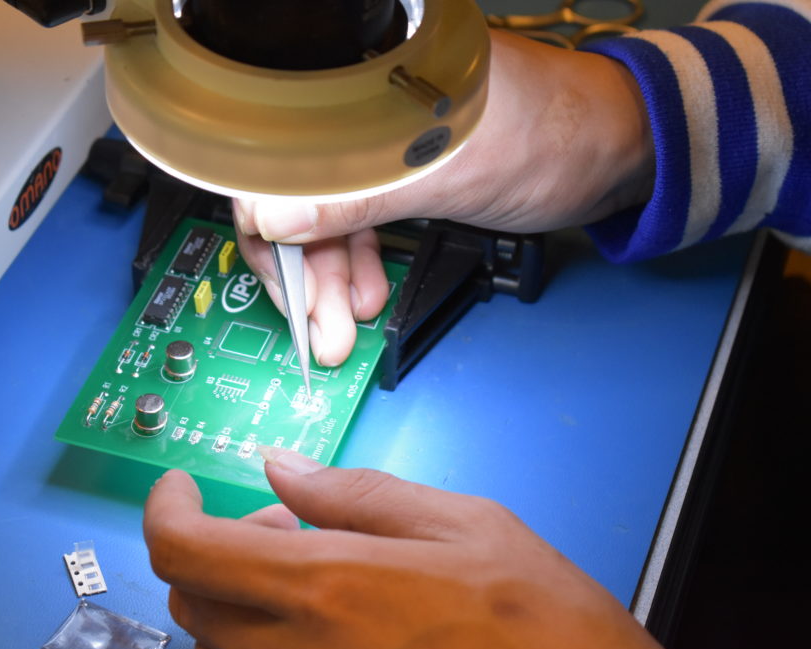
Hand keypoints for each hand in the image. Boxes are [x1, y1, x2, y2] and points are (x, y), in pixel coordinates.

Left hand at [144, 449, 682, 648]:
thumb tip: (285, 468)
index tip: (182, 487)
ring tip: (307, 571)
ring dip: (237, 595)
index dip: (166, 507)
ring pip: (214, 646)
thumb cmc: (541, 626)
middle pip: (191, 594)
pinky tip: (317, 622)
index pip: (184, 547)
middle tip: (279, 520)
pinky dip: (259, 644)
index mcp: (329, 588)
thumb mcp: (459, 523)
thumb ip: (354, 492)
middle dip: (216, 542)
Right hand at [233, 29, 653, 364]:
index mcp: (359, 75)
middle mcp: (357, 105)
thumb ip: (357, 197)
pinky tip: (362, 294)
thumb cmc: (557, 132)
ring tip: (341, 328)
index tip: (285, 286)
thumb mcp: (448, 172)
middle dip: (305, 269)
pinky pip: (357, 218)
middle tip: (318, 329)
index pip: (276, 153)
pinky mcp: (399, 170)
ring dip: (329, 277)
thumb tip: (274, 219)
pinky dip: (356, 261)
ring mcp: (376, 142)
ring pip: (324, 213)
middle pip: (294, 191)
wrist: (622, 148)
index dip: (268, 224)